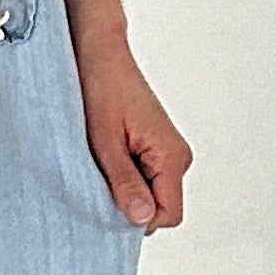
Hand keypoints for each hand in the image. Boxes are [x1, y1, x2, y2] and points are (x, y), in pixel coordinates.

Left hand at [74, 30, 191, 230]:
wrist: (100, 54)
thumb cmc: (100, 89)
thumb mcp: (104, 143)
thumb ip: (125, 183)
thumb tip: (142, 220)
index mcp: (171, 156)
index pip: (168, 215)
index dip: (138, 219)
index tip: (106, 203)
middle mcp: (177, 156)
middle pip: (160, 208)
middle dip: (129, 204)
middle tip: (98, 179)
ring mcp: (167, 151)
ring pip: (150, 193)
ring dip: (124, 188)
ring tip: (100, 161)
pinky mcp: (155, 146)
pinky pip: (145, 177)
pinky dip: (124, 174)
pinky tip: (105, 155)